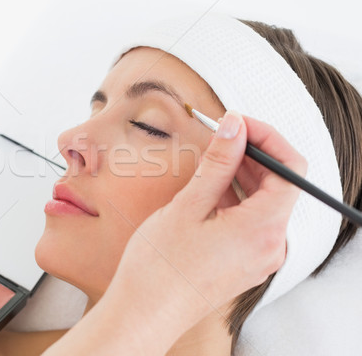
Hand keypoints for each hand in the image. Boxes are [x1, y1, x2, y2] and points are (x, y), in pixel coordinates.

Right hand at [108, 110, 306, 350]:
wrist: (145, 312)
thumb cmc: (160, 266)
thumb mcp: (188, 206)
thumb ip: (218, 163)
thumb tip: (235, 127)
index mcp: (263, 229)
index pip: (290, 169)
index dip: (267, 137)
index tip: (238, 123)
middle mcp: (270, 245)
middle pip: (279, 184)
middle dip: (252, 153)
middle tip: (219, 135)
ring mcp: (260, 257)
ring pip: (263, 202)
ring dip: (242, 175)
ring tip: (209, 161)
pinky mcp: (246, 262)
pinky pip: (251, 221)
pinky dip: (235, 198)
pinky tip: (208, 188)